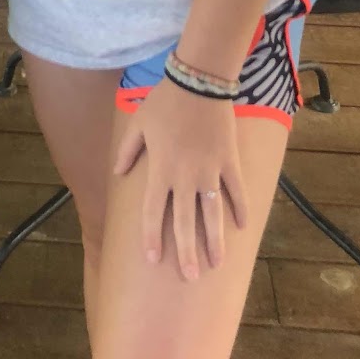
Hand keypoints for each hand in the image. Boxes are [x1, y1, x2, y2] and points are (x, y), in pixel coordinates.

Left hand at [112, 80, 247, 277]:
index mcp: (160, 170)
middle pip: (185, 222)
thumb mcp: (138, 124)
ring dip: (214, 240)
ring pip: (212, 214)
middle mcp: (184, 177)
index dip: (152, 237)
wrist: (198, 81)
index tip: (153, 259)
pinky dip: (240, 208)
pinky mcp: (229, 161)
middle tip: (189, 276)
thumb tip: (117, 174)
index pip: (153, 212)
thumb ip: (127, 151)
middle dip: (186, 251)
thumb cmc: (164, 102)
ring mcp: (210, 171)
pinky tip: (242, 227)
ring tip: (216, 263)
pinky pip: (236, 190)